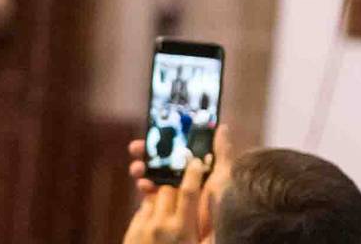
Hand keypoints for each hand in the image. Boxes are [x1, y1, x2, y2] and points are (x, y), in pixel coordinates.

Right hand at [127, 125, 234, 240]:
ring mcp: (171, 191)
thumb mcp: (224, 177)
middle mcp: (182, 176)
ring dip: (142, 167)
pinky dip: (143, 186)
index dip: (163, 138)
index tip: (151, 131)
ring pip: (151, 173)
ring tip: (138, 168)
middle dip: (146, 151)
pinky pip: (149, 193)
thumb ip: (222, 154)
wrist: (217, 234)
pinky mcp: (163, 206)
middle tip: (136, 148)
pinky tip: (142, 185)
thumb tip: (222, 127)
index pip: (176, 147)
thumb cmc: (224, 205)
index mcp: (196, 167)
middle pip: (160, 158)